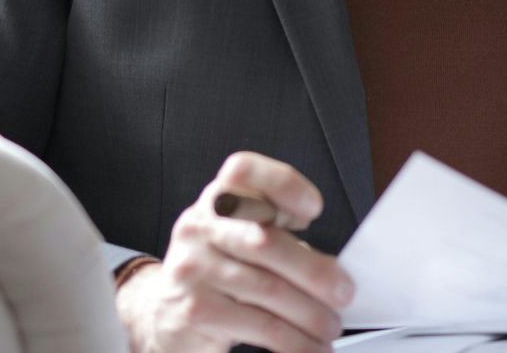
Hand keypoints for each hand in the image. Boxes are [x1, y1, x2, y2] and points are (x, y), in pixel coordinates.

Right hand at [116, 151, 355, 352]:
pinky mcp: (196, 310)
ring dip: (310, 314)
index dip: (281, 183)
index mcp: (218, 200)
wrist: (163, 312)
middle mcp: (200, 228)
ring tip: (330, 326)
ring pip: (267, 289)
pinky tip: (309, 346)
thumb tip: (334, 270)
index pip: (242, 171)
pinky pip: (258, 325)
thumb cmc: (219, 268)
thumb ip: (279, 237)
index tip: (313, 208)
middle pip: (265, 241)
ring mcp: (193, 269)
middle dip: (315, 272)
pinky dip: (293, 341)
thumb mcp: (241, 237)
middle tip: (344, 293)